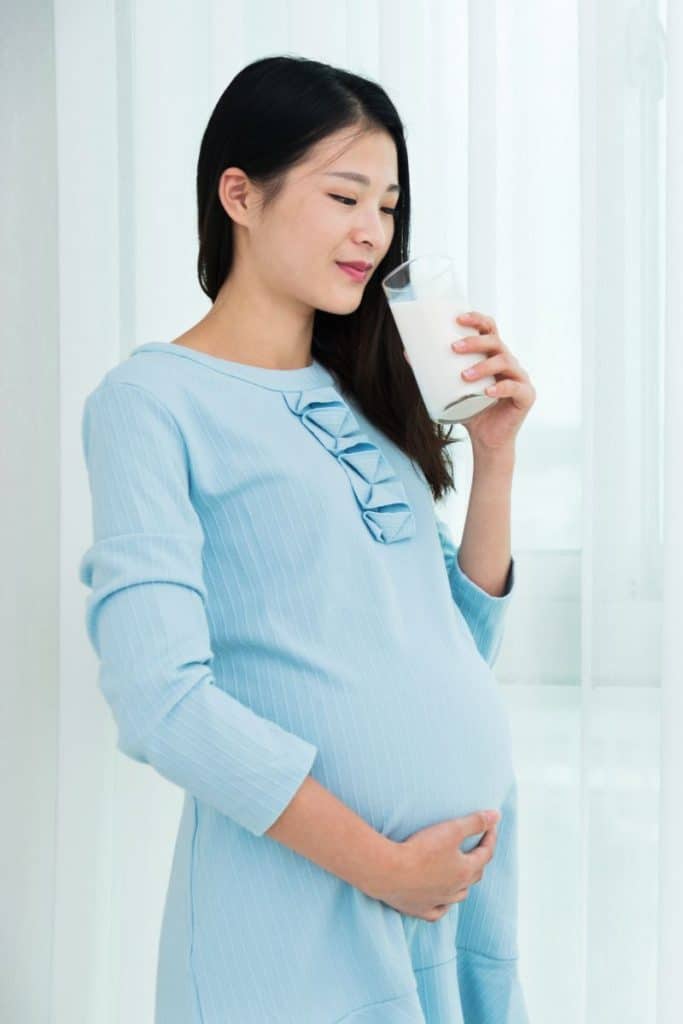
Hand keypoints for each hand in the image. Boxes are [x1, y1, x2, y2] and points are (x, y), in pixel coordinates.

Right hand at [368, 809, 500, 921]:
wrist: (388, 872)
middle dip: (479, 859)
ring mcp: (438, 901)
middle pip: (474, 875)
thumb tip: (496, 815)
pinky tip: (441, 901)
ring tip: (461, 872)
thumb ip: (474, 822)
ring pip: (458, 895)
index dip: (490, 837)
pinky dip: (442, 905)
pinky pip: (437, 911)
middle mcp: (455, 890)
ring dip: (463, 883)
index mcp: (465, 871)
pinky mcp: (420, 909)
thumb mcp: (451, 829)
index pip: (485, 853)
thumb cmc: (420, 850)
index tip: (490, 825)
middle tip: (477, 845)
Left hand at [404, 312, 536, 451]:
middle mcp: (509, 362)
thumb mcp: (450, 389)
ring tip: (464, 375)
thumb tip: (407, 353)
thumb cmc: (471, 411)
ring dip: (483, 366)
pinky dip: (501, 388)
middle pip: (496, 341)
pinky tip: (487, 392)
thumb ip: (434, 372)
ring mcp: (520, 378)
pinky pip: (515, 388)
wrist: (486, 441)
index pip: (490, 328)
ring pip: (505, 361)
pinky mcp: (526, 396)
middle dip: (475, 341)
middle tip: (453, 348)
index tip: (458, 319)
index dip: (477, 319)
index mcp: (493, 355)